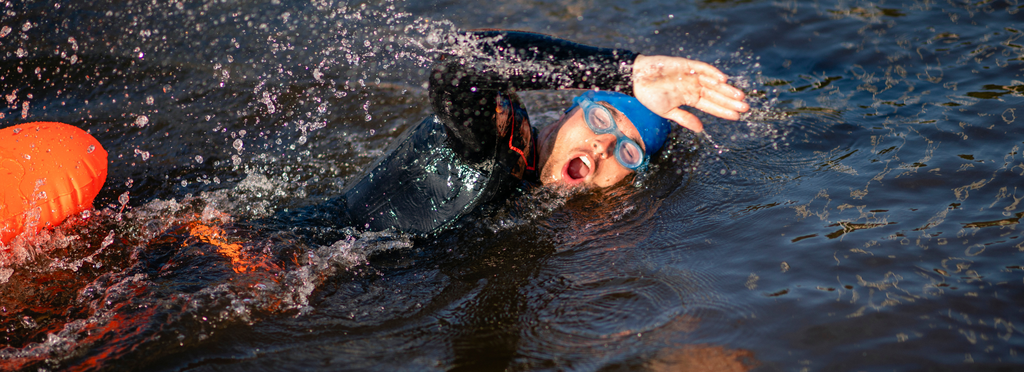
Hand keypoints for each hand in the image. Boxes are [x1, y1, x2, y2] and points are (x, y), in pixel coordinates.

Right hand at [631, 55, 748, 132]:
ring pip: (713, 83)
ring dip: (726, 89)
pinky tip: (723, 80)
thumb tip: (700, 129)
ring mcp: (691, 75)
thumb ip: (684, 118)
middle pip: (716, 95)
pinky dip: (712, 73)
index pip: (710, 106)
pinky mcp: (687, 65)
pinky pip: (703, 68)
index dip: (723, 111)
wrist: (635, 79)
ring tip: (740, 96)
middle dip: (730, 101)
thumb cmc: (648, 96)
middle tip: (746, 107)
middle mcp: (693, 87)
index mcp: (690, 98)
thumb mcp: (666, 111)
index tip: (737, 117)